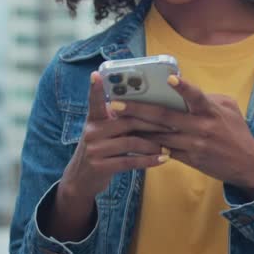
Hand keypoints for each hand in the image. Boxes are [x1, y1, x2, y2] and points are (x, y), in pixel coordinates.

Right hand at [46, 72, 168, 241]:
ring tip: (169, 145)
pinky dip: (149, 160)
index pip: (94, 102)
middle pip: (127, 122)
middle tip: (171, 124)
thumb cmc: (100, 149)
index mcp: (93, 119)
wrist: (81, 179)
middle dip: (152, 123)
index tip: (96, 74)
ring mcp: (95, 150)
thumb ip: (116, 121)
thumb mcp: (102, 132)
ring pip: (131, 142)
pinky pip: (130, 161)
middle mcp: (91, 132)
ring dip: (153, 144)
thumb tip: (146, 107)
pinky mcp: (101, 166)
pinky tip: (163, 159)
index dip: (95, 89)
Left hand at [118, 76, 253, 195]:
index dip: (184, 87)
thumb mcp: (229, 108)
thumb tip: (184, 90)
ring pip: (159, 136)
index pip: (197, 96)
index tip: (170, 78)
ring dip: (137, 128)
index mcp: (211, 111)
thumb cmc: (237, 131)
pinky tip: (133, 140)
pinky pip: (164, 151)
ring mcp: (194, 145)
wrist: (246, 164)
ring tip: (117, 122)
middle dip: (138, 110)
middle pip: (165, 117)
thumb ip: (207, 98)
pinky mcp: (190, 159)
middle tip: (117, 104)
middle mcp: (201, 127)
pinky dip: (149, 145)